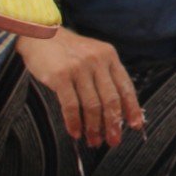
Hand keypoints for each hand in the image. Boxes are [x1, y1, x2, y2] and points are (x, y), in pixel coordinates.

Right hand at [17, 28, 143, 147]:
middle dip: (113, 124)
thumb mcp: (92, 55)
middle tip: (113, 141)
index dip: (132, 108)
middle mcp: (97, 61)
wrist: (40, 35)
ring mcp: (79, 68)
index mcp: (109, 56)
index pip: (125, 86)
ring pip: (92, 105)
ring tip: (93, 141)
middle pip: (111, 100)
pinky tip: (75, 133)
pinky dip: (74, 122)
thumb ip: (105, 76)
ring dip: (94, 128)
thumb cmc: (67, 51)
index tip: (135, 126)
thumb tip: (115, 111)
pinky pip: (71, 105)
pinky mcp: (61, 75)